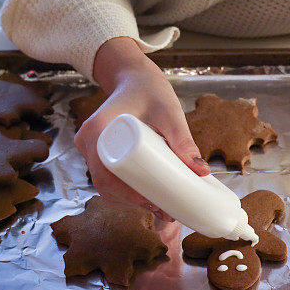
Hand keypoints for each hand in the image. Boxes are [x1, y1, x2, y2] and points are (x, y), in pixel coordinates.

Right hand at [74, 37, 210, 217]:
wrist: (135, 78)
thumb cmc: (150, 91)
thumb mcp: (170, 114)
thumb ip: (183, 141)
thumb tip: (201, 172)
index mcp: (98, 130)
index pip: (106, 174)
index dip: (127, 195)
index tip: (152, 203)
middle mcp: (87, 141)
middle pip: (104, 184)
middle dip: (132, 202)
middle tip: (163, 211)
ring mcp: (90, 148)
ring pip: (105, 184)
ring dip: (128, 200)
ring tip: (159, 208)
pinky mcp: (97, 152)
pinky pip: (107, 177)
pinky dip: (124, 190)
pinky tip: (145, 199)